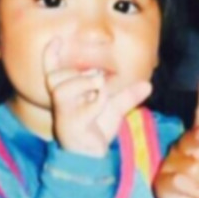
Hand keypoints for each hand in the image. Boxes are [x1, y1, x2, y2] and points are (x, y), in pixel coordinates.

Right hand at [44, 38, 150, 156]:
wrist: (93, 157)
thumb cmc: (96, 130)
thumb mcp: (114, 109)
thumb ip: (127, 96)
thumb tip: (148, 85)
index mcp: (66, 95)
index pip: (51, 71)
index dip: (50, 56)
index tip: (57, 40)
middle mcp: (60, 103)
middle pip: (58, 76)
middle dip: (80, 74)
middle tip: (98, 82)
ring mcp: (63, 114)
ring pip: (66, 87)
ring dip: (87, 85)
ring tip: (99, 93)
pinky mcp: (70, 126)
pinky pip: (87, 104)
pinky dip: (98, 102)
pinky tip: (100, 108)